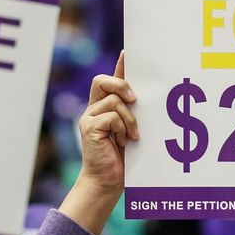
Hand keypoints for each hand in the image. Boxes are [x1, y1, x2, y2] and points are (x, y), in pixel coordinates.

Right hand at [77, 51, 137, 190]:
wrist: (107, 182)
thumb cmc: (123, 160)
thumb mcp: (133, 132)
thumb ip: (135, 115)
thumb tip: (146, 98)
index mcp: (104, 108)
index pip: (109, 80)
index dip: (119, 66)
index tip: (128, 52)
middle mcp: (94, 109)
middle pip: (102, 81)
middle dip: (121, 85)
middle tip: (135, 99)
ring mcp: (89, 117)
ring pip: (114, 101)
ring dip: (129, 118)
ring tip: (132, 136)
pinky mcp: (89, 127)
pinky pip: (111, 116)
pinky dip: (122, 127)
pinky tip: (125, 141)